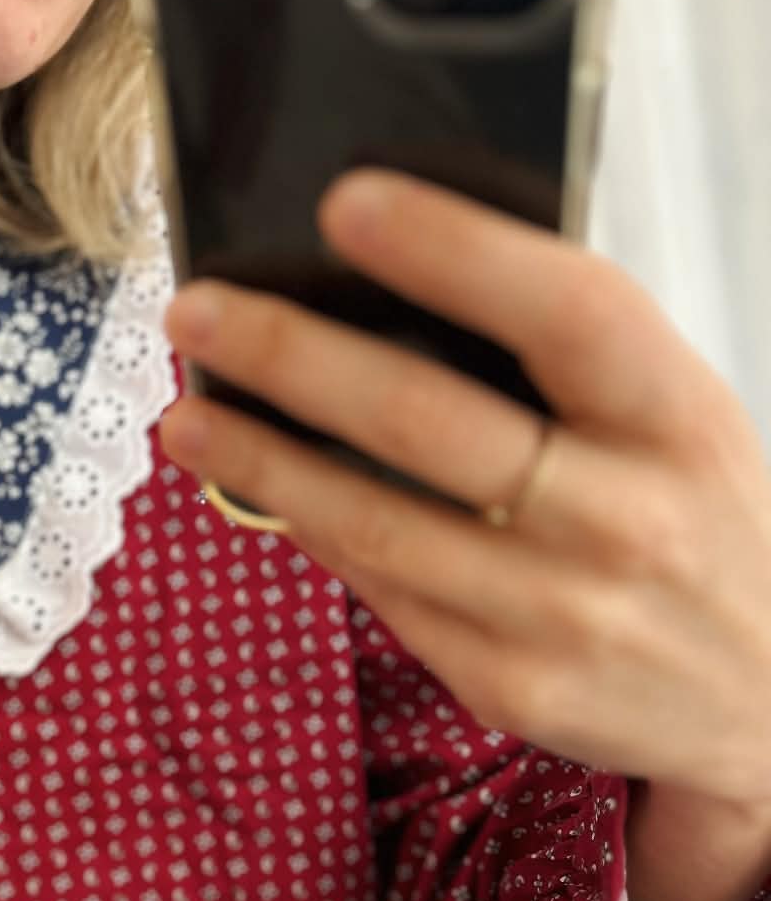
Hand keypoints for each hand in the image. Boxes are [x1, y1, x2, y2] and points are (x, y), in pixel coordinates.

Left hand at [159, 170, 770, 807]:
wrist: (769, 697)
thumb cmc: (697, 521)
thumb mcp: (679, 419)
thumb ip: (571, 360)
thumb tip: (396, 282)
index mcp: (678, 416)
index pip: (563, 310)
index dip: (451, 251)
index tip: (343, 203)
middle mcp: (626, 516)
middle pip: (429, 421)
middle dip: (292, 359)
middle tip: (196, 312)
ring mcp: (564, 613)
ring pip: (379, 523)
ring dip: (263, 464)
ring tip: (187, 420)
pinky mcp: (512, 686)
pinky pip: (387, 594)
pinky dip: (316, 535)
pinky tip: (262, 494)